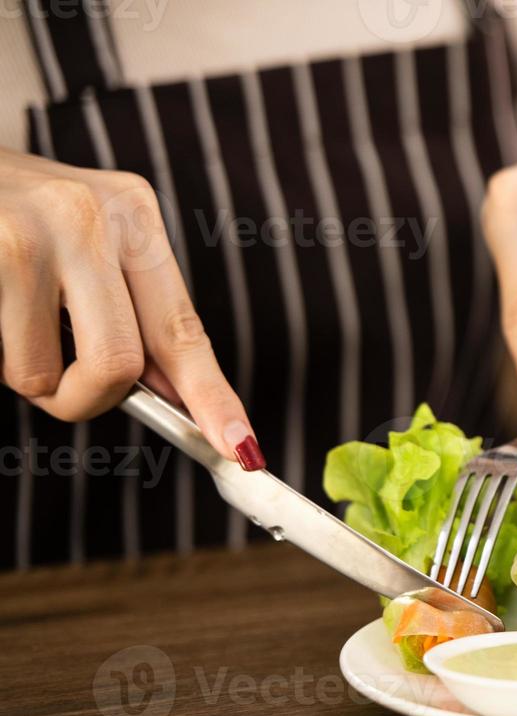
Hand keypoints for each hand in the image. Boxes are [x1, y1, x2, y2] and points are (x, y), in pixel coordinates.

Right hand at [0, 149, 262, 468]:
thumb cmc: (12, 216)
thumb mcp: (86, 241)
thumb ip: (132, 312)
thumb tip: (174, 397)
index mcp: (133, 214)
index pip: (183, 327)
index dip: (212, 396)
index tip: (241, 449)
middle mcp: (87, 215)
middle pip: (119, 365)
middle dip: (86, 400)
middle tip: (61, 390)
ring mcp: (25, 232)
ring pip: (39, 374)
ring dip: (21, 372)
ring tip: (3, 316)